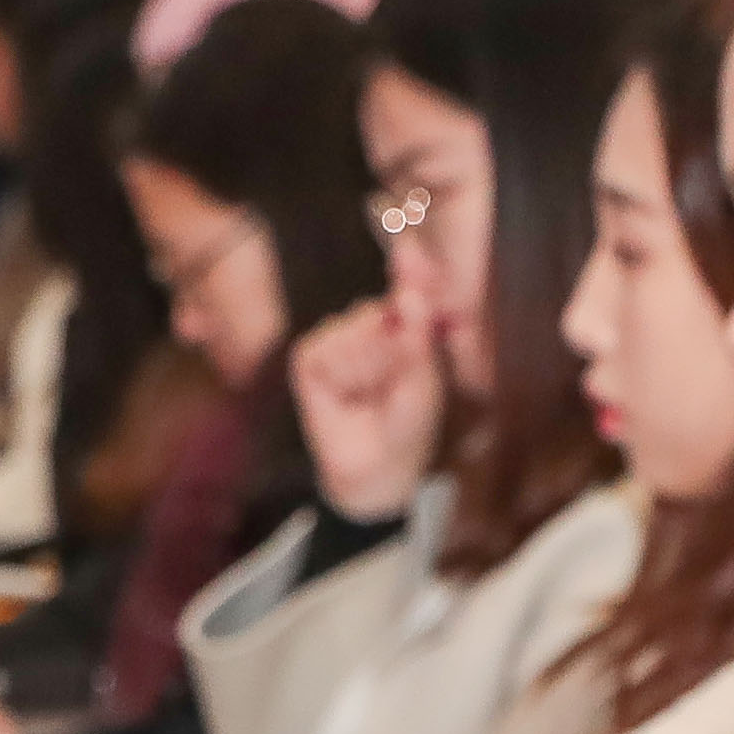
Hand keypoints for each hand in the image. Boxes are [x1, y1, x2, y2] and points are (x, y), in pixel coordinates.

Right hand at [288, 295, 447, 524]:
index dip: (410, 279)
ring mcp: (335, 341)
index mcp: (400, 326)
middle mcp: (366, 327)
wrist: (375, 471)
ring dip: (368, 366)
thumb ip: (419, 334)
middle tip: (394, 385)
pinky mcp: (308, 360)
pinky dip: (339, 373)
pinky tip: (344, 395)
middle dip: (392, 348)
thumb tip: (408, 294)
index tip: (409, 261)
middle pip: (376, 310)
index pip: (404, 292)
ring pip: (351, 329)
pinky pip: (324, 349)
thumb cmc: (407, 426)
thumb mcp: (424, 381)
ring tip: (370, 395)